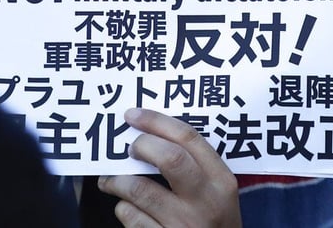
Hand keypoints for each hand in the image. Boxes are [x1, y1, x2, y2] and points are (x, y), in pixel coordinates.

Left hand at [97, 108, 240, 227]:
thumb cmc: (213, 224)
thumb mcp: (218, 195)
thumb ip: (196, 168)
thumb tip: (151, 136)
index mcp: (221, 182)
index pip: (190, 139)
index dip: (157, 122)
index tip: (133, 115)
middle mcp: (205, 202)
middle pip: (169, 159)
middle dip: (141, 146)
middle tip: (128, 148)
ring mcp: (183, 225)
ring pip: (138, 189)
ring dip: (117, 180)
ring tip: (111, 179)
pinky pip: (130, 217)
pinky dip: (123, 209)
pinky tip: (126, 207)